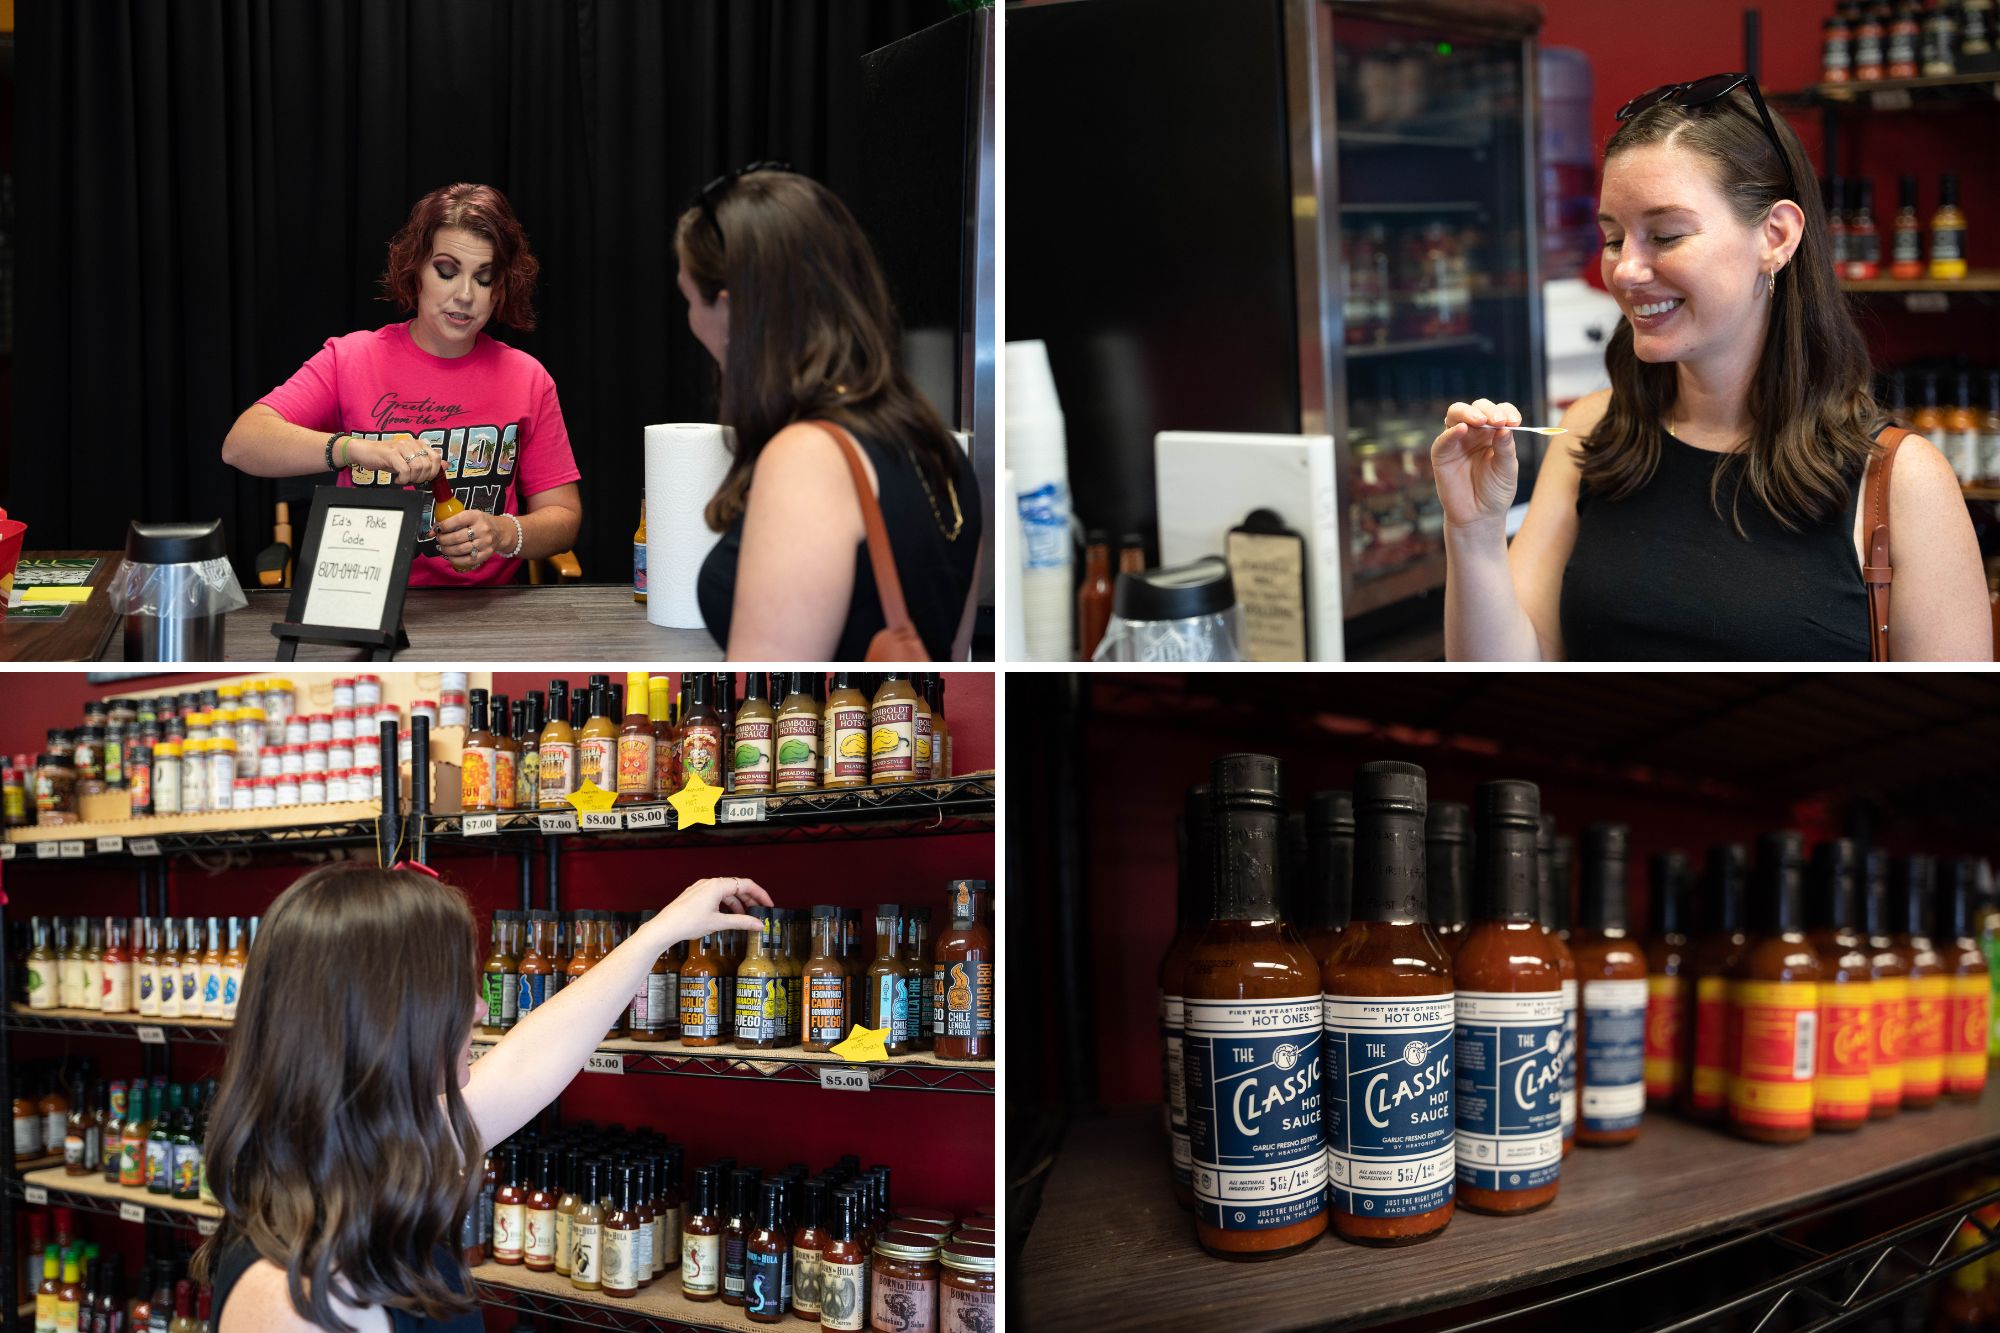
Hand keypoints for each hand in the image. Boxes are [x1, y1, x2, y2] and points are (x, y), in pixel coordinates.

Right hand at [349, 434, 441, 484]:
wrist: (365, 452)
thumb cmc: (386, 457)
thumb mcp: (409, 461)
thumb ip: (427, 462)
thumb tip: (445, 465)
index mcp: (418, 444)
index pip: (436, 458)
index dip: (433, 471)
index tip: (425, 478)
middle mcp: (411, 443)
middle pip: (427, 465)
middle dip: (421, 477)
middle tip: (412, 479)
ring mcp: (401, 447)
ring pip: (418, 467)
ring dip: (412, 478)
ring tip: (404, 479)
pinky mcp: (391, 454)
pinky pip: (405, 470)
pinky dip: (403, 479)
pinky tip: (397, 479)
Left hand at [435, 507, 505, 570]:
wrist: (500, 532)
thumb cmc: (480, 523)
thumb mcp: (469, 515)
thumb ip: (451, 521)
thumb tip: (431, 531)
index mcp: (476, 516)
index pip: (456, 520)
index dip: (443, 526)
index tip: (437, 529)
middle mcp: (482, 529)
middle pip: (456, 537)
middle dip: (443, 540)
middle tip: (439, 540)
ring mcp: (485, 542)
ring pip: (460, 549)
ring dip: (447, 550)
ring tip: (443, 548)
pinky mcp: (486, 554)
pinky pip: (468, 560)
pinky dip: (456, 560)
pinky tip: (451, 556)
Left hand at [656, 877, 773, 945]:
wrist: (665, 927)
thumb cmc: (687, 923)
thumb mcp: (719, 923)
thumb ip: (742, 922)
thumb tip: (759, 925)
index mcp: (717, 885)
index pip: (746, 885)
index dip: (760, 894)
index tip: (768, 905)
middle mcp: (710, 883)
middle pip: (737, 887)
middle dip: (750, 900)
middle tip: (759, 913)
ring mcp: (701, 889)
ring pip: (726, 893)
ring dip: (737, 904)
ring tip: (744, 918)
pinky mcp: (695, 896)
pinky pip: (716, 896)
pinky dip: (725, 905)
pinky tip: (727, 916)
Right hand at [1431, 398, 1521, 530]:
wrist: (1479, 516)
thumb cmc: (1495, 492)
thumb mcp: (1507, 469)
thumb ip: (1505, 448)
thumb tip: (1504, 427)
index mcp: (1494, 433)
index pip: (1499, 412)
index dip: (1507, 412)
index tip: (1515, 422)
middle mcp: (1474, 433)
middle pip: (1477, 408)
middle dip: (1488, 410)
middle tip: (1498, 421)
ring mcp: (1457, 441)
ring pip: (1456, 414)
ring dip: (1468, 412)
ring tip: (1480, 421)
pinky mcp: (1441, 453)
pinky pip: (1444, 438)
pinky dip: (1452, 431)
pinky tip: (1463, 429)